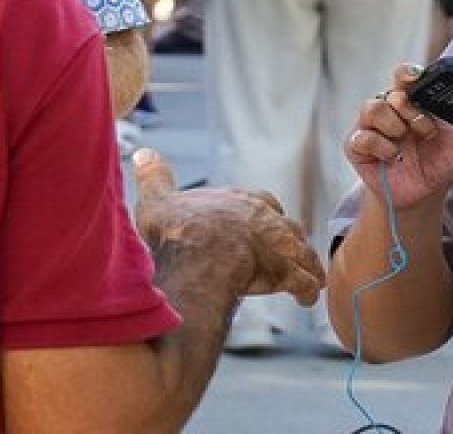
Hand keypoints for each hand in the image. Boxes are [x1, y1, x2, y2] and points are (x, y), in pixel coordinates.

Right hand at [131, 149, 323, 305]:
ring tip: (309, 277)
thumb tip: (143, 153)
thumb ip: (154, 177)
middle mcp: (266, 219)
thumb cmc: (177, 232)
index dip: (265, 214)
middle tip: (287, 253)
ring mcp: (279, 246)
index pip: (263, 201)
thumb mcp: (158, 200)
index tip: (264, 224)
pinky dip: (308, 290)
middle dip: (289, 240)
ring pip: (302, 253)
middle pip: (288, 226)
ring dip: (306, 265)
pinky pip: (304, 282)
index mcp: (240, 200)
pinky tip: (306, 298)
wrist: (195, 259)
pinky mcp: (283, 273)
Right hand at [345, 64, 452, 210]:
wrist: (420, 196)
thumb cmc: (439, 164)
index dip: (410, 73)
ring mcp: (372, 126)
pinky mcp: (357, 146)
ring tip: (407, 144)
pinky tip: (393, 157)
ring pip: (374, 107)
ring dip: (395, 125)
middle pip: (392, 90)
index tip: (419, 77)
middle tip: (425, 128)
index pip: (407, 75)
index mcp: (415, 102)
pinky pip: (363, 136)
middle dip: (410, 107)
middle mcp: (391, 109)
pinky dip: (381, 146)